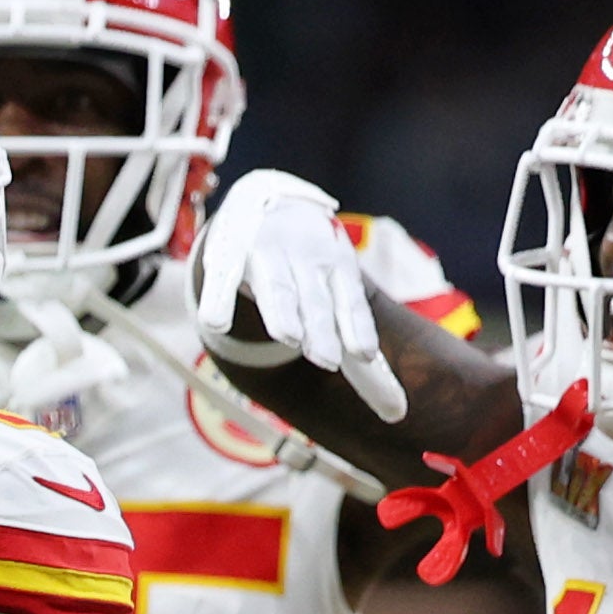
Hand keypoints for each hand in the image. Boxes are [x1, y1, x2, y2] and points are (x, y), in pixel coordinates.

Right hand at [194, 168, 407, 421]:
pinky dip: (218, 298)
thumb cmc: (315, 268)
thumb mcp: (343, 302)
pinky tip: (215, 323)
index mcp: (340, 270)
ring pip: (276, 286)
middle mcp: (307, 259)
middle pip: (316, 299)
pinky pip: (222, 277)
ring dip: (283, 310)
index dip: (357, 326)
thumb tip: (397, 414)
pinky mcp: (229, 252)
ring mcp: (268, 252)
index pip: (351, 302)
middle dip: (321, 327)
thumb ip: (366, 364)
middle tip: (327, 358)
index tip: (364, 354)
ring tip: (288, 336)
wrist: (271, 199)